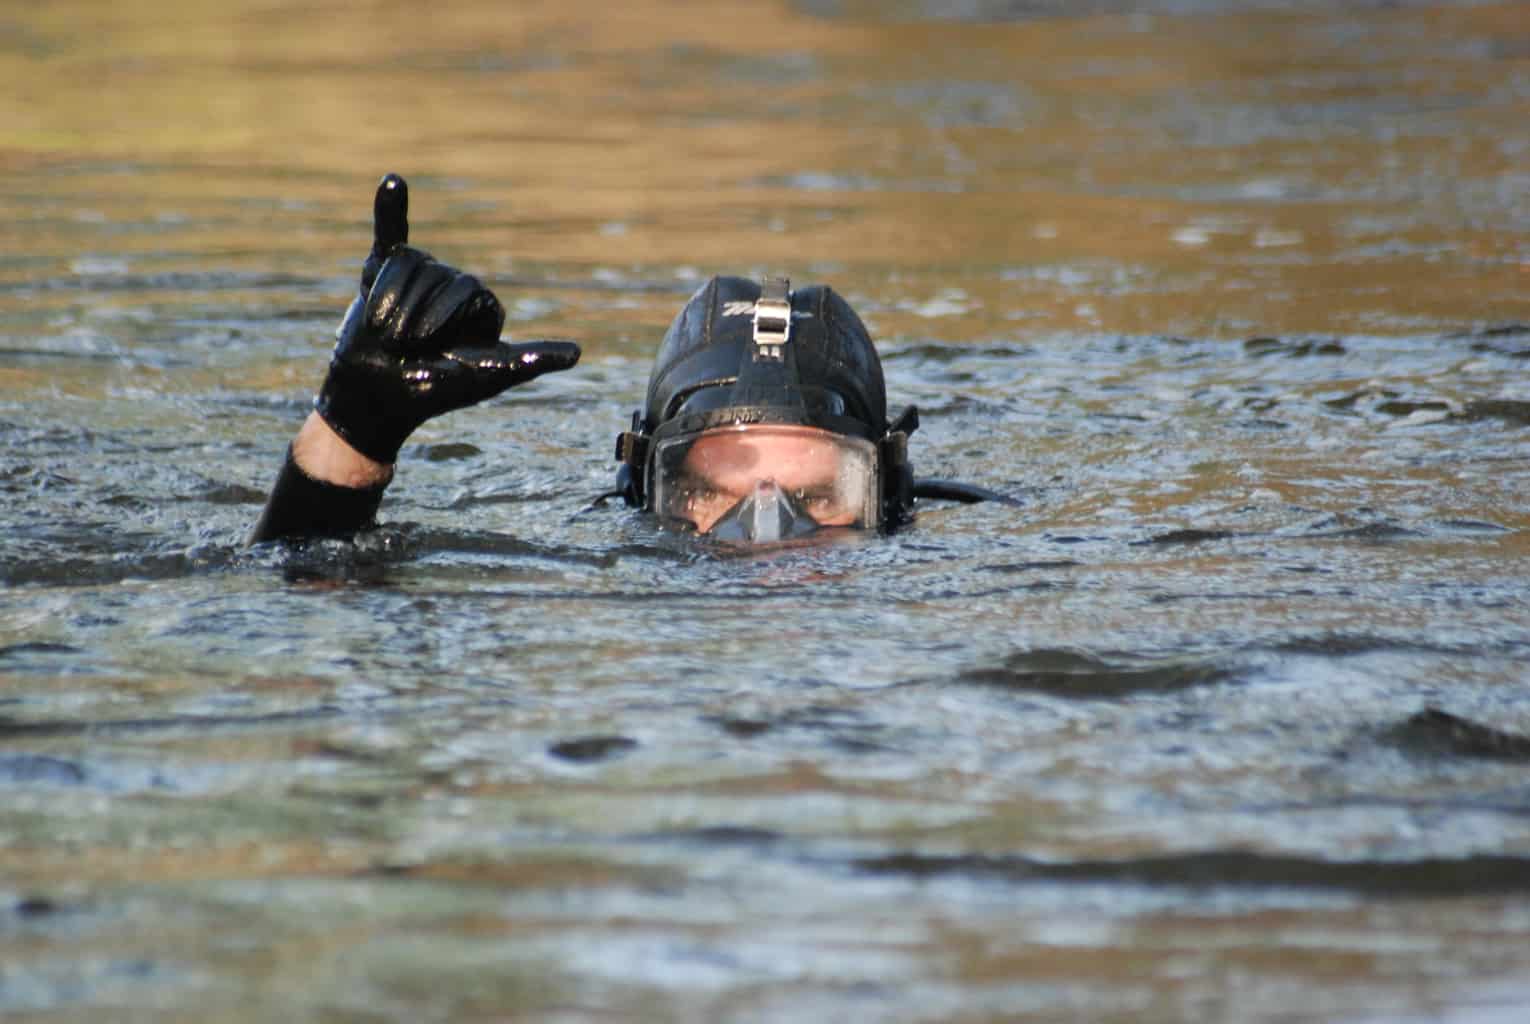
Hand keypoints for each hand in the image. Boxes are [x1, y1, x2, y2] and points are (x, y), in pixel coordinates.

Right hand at [314, 173, 580, 463]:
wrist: (376, 395)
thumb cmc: (434, 389)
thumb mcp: (487, 375)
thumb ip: (530, 360)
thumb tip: (578, 352)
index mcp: (482, 305)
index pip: (467, 287)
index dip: (443, 318)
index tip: (438, 352)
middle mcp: (453, 287)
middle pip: (435, 275)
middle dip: (413, 316)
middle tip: (407, 348)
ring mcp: (419, 278)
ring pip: (405, 265)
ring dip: (387, 304)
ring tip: (388, 335)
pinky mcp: (384, 271)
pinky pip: (389, 232)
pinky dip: (388, 207)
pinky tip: (392, 181)